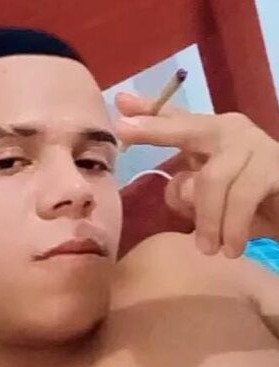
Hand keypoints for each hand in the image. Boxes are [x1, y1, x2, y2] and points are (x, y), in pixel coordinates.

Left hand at [114, 92, 278, 257]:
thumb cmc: (243, 203)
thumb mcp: (206, 195)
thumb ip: (184, 187)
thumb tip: (178, 184)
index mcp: (210, 135)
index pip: (174, 119)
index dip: (147, 112)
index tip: (119, 101)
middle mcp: (230, 131)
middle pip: (186, 128)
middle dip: (153, 130)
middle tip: (123, 132)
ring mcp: (256, 145)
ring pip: (212, 178)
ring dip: (207, 218)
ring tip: (207, 248)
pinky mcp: (277, 168)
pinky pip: (241, 197)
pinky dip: (231, 227)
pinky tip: (231, 247)